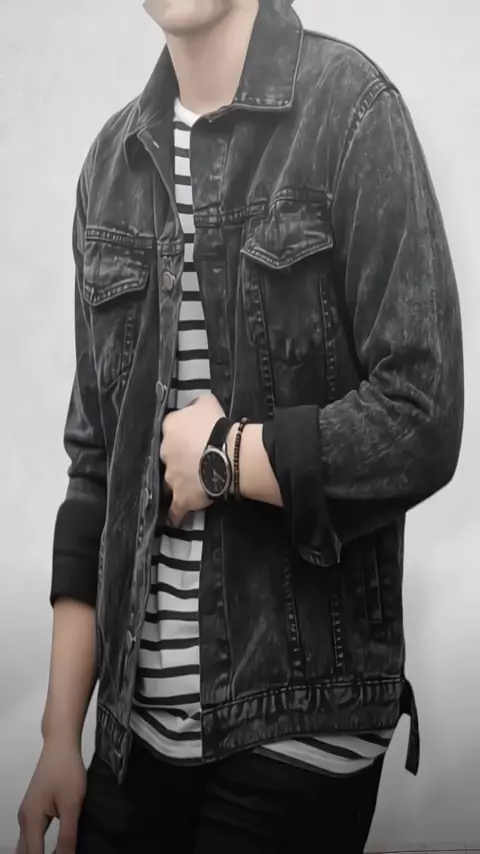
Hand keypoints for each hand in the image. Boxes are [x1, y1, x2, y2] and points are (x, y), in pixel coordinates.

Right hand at [16, 738, 85, 853]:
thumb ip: (67, 835)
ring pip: (27, 845)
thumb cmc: (67, 771)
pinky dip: (38, 847)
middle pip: (25, 852)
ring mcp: (27, 813)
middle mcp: (24, 820)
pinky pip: (32, 836)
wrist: (60, 744)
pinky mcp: (34, 808)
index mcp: (31, 820)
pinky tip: (51, 850)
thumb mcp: (72, 805)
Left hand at [160, 393, 224, 526]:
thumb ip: (196, 405)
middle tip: (195, 460)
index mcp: (169, 428)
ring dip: (179, 482)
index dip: (181, 434)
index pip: (170, 429)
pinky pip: (176, 509)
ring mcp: (171, 477)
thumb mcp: (207, 402)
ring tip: (192, 485)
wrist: (227, 454)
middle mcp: (164, 452)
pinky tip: (175, 519)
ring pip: (171, 481)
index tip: (190, 438)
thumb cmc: (218, 425)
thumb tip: (193, 406)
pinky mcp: (180, 497)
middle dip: (178, 458)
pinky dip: (176, 514)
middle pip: (168, 456)